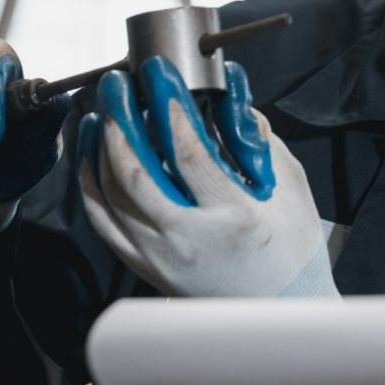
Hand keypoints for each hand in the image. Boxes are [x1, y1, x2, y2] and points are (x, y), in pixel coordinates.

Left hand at [78, 57, 336, 298]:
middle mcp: (188, 240)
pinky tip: (92, 156)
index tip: (159, 75)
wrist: (281, 309)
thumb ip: (259, 140)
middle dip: (120, 118)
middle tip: (118, 84)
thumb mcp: (291, 187)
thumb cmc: (292, 248)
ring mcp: (161, 258)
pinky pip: (104, 222)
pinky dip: (92, 185)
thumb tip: (232, 99)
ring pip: (110, 196)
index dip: (168, 106)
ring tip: (102, 112)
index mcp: (233, 216)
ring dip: (100, 147)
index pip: (187, 151)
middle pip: (134, 172)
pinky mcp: (146, 269)